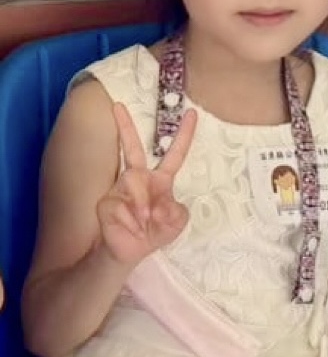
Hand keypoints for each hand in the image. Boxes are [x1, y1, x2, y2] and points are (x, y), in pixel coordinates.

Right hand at [96, 102, 196, 267]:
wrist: (129, 251)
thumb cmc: (154, 232)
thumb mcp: (176, 222)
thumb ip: (177, 211)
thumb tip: (159, 204)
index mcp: (160, 180)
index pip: (175, 154)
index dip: (185, 134)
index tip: (192, 113)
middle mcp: (139, 178)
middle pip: (133, 148)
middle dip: (125, 126)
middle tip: (117, 105)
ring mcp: (121, 188)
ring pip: (133, 181)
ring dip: (143, 204)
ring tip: (144, 221)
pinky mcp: (106, 202)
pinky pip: (121, 205)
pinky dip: (131, 220)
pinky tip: (132, 228)